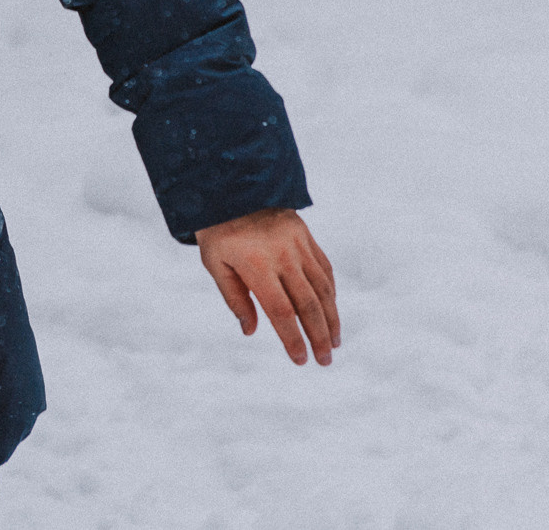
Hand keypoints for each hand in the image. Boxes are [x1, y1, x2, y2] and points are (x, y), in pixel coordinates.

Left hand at [194, 208, 338, 365]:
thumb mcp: (215, 264)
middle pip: (308, 305)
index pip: (281, 312)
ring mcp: (298, 245)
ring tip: (334, 342)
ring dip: (331, 318)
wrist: (233, 187)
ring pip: (323, 288)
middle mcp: (283, 256)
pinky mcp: (306, 237)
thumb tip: (250, 331)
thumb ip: (234, 298)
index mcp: (257, 265)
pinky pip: (324, 269)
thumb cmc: (219, 230)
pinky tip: (331, 310)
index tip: (300, 360)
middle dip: (319, 337)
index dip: (293, 339)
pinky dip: (330, 293)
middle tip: (324, 360)